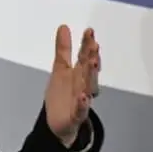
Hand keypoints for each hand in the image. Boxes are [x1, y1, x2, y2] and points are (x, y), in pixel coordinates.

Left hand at [44, 25, 100, 146]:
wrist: (59, 124)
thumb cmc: (63, 95)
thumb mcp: (60, 70)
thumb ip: (63, 49)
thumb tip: (64, 27)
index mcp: (79, 73)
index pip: (85, 57)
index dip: (87, 45)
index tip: (89, 32)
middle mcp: (84, 85)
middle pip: (89, 70)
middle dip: (91, 57)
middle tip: (93, 45)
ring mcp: (82, 100)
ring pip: (89, 87)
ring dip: (91, 76)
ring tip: (91, 63)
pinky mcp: (77, 116)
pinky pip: (82, 110)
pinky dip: (84, 104)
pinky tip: (84, 97)